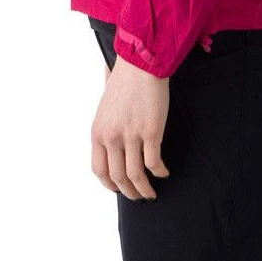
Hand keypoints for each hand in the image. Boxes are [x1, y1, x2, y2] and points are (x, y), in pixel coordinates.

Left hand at [91, 56, 170, 199]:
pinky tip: (163, 172)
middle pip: (118, 177)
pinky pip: (154, 163)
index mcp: (98, 131)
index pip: (99, 170)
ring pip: (136, 176)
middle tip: (138, 196)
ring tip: (151, 192)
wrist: (140, 64)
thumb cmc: (123, 81)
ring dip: (144, 189)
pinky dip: (160, 172)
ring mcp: (131, 135)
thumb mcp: (104, 107)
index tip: (118, 188)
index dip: (109, 184)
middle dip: (129, 192)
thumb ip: (105, 127)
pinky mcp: (151, 132)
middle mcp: (111, 137)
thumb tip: (108, 143)